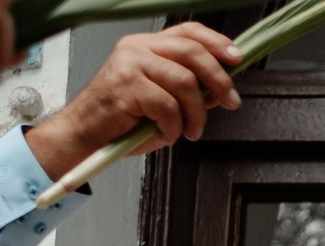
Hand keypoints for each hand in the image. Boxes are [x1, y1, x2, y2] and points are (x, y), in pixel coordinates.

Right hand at [23, 24, 242, 181]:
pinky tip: (165, 134)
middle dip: (219, 80)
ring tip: (190, 131)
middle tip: (230, 103)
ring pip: (185, 83)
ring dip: (196, 114)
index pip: (189, 32)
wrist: (86, 134)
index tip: (238, 59)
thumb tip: (221, 88)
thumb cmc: (124, 119)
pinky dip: (174, 127)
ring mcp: (130, 63)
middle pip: (193, 53)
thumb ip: (188, 88)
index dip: (217, 43)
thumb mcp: (163, 98)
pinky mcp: (126, 85)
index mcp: (147, 45)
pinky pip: (168, 107)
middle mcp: (138, 47)